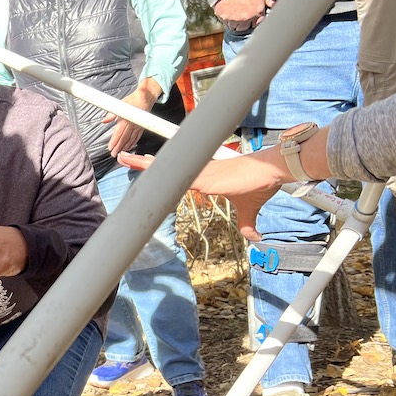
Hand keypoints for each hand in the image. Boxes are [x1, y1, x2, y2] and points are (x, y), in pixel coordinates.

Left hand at [102, 80, 160, 155]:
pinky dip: (133, 143)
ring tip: (120, 153)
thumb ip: (111, 114)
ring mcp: (138, 127)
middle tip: (114, 154)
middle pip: (124, 139)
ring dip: (125, 147)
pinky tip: (129, 146)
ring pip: (131, 139)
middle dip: (119, 147)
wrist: (144, 98)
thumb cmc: (131, 101)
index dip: (114, 141)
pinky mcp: (141, 127)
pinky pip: (137, 137)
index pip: (119, 133)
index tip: (110, 147)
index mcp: (125, 120)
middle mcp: (132, 125)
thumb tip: (104, 120)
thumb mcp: (119, 105)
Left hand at [118, 149, 286, 240]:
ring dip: (145, 164)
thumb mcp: (249, 208)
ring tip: (124, 158)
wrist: (271, 172)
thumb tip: (254, 237)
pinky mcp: (205, 178)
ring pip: (167, 168)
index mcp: (206, 176)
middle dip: (144, 164)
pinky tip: (144, 166)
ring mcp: (201, 173)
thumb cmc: (260, 184)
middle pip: (167, 166)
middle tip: (124, 158)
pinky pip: (177, 176)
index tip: (145, 165)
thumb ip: (247, 223)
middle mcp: (200, 171)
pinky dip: (160, 172)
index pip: (178, 171)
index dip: (161, 169)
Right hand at [214, 0, 267, 31]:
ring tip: (234, 11)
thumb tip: (275, 5)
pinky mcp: (222, 15)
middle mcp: (246, 17)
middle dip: (243, 22)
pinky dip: (225, 17)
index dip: (253, 20)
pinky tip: (227, 8)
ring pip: (233, 27)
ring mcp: (233, 17)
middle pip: (243, 28)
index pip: (255, 25)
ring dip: (234, 21)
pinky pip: (224, 21)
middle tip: (241, 12)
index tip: (250, 15)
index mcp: (257, 12)